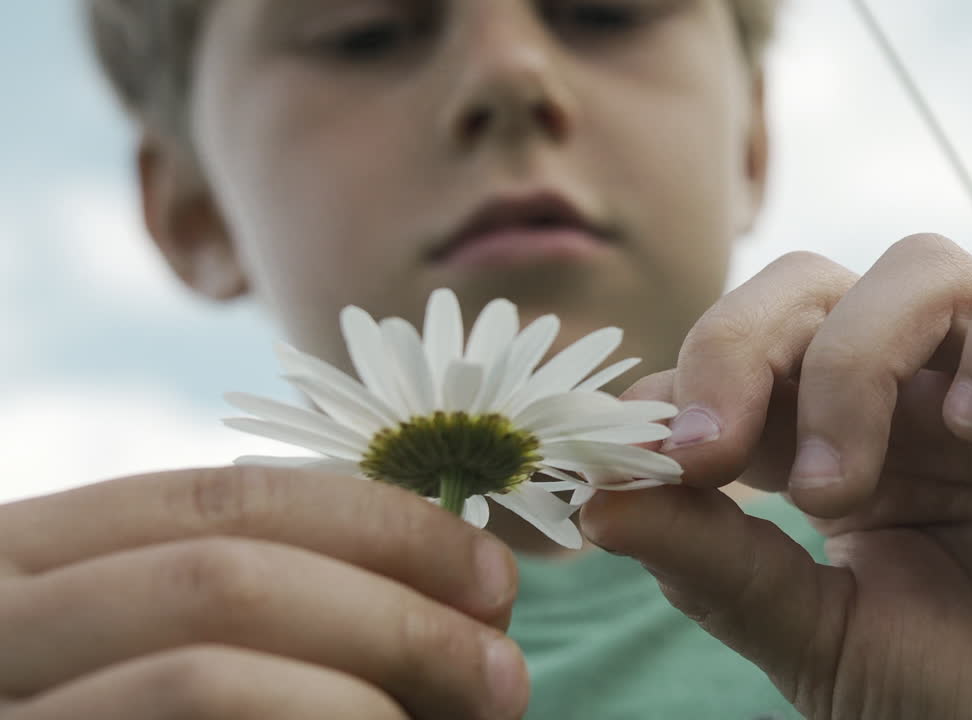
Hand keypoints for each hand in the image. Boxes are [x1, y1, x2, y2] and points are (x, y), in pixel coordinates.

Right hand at [0, 466, 527, 718]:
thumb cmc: (136, 701)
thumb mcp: (169, 633)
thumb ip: (277, 601)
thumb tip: (460, 599)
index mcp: (32, 551)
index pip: (229, 499)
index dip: (381, 528)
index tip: (492, 576)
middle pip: (227, 579)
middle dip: (396, 619)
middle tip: (503, 674)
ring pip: (207, 678)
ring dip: (369, 698)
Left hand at [582, 237, 971, 718]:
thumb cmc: (964, 710)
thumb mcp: (817, 642)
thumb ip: (718, 565)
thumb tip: (598, 499)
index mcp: (839, 445)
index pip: (744, 352)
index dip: (681, 382)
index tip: (629, 454)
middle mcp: (920, 398)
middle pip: (811, 284)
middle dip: (739, 348)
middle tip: (712, 454)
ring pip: (923, 268)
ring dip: (854, 361)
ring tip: (841, 489)